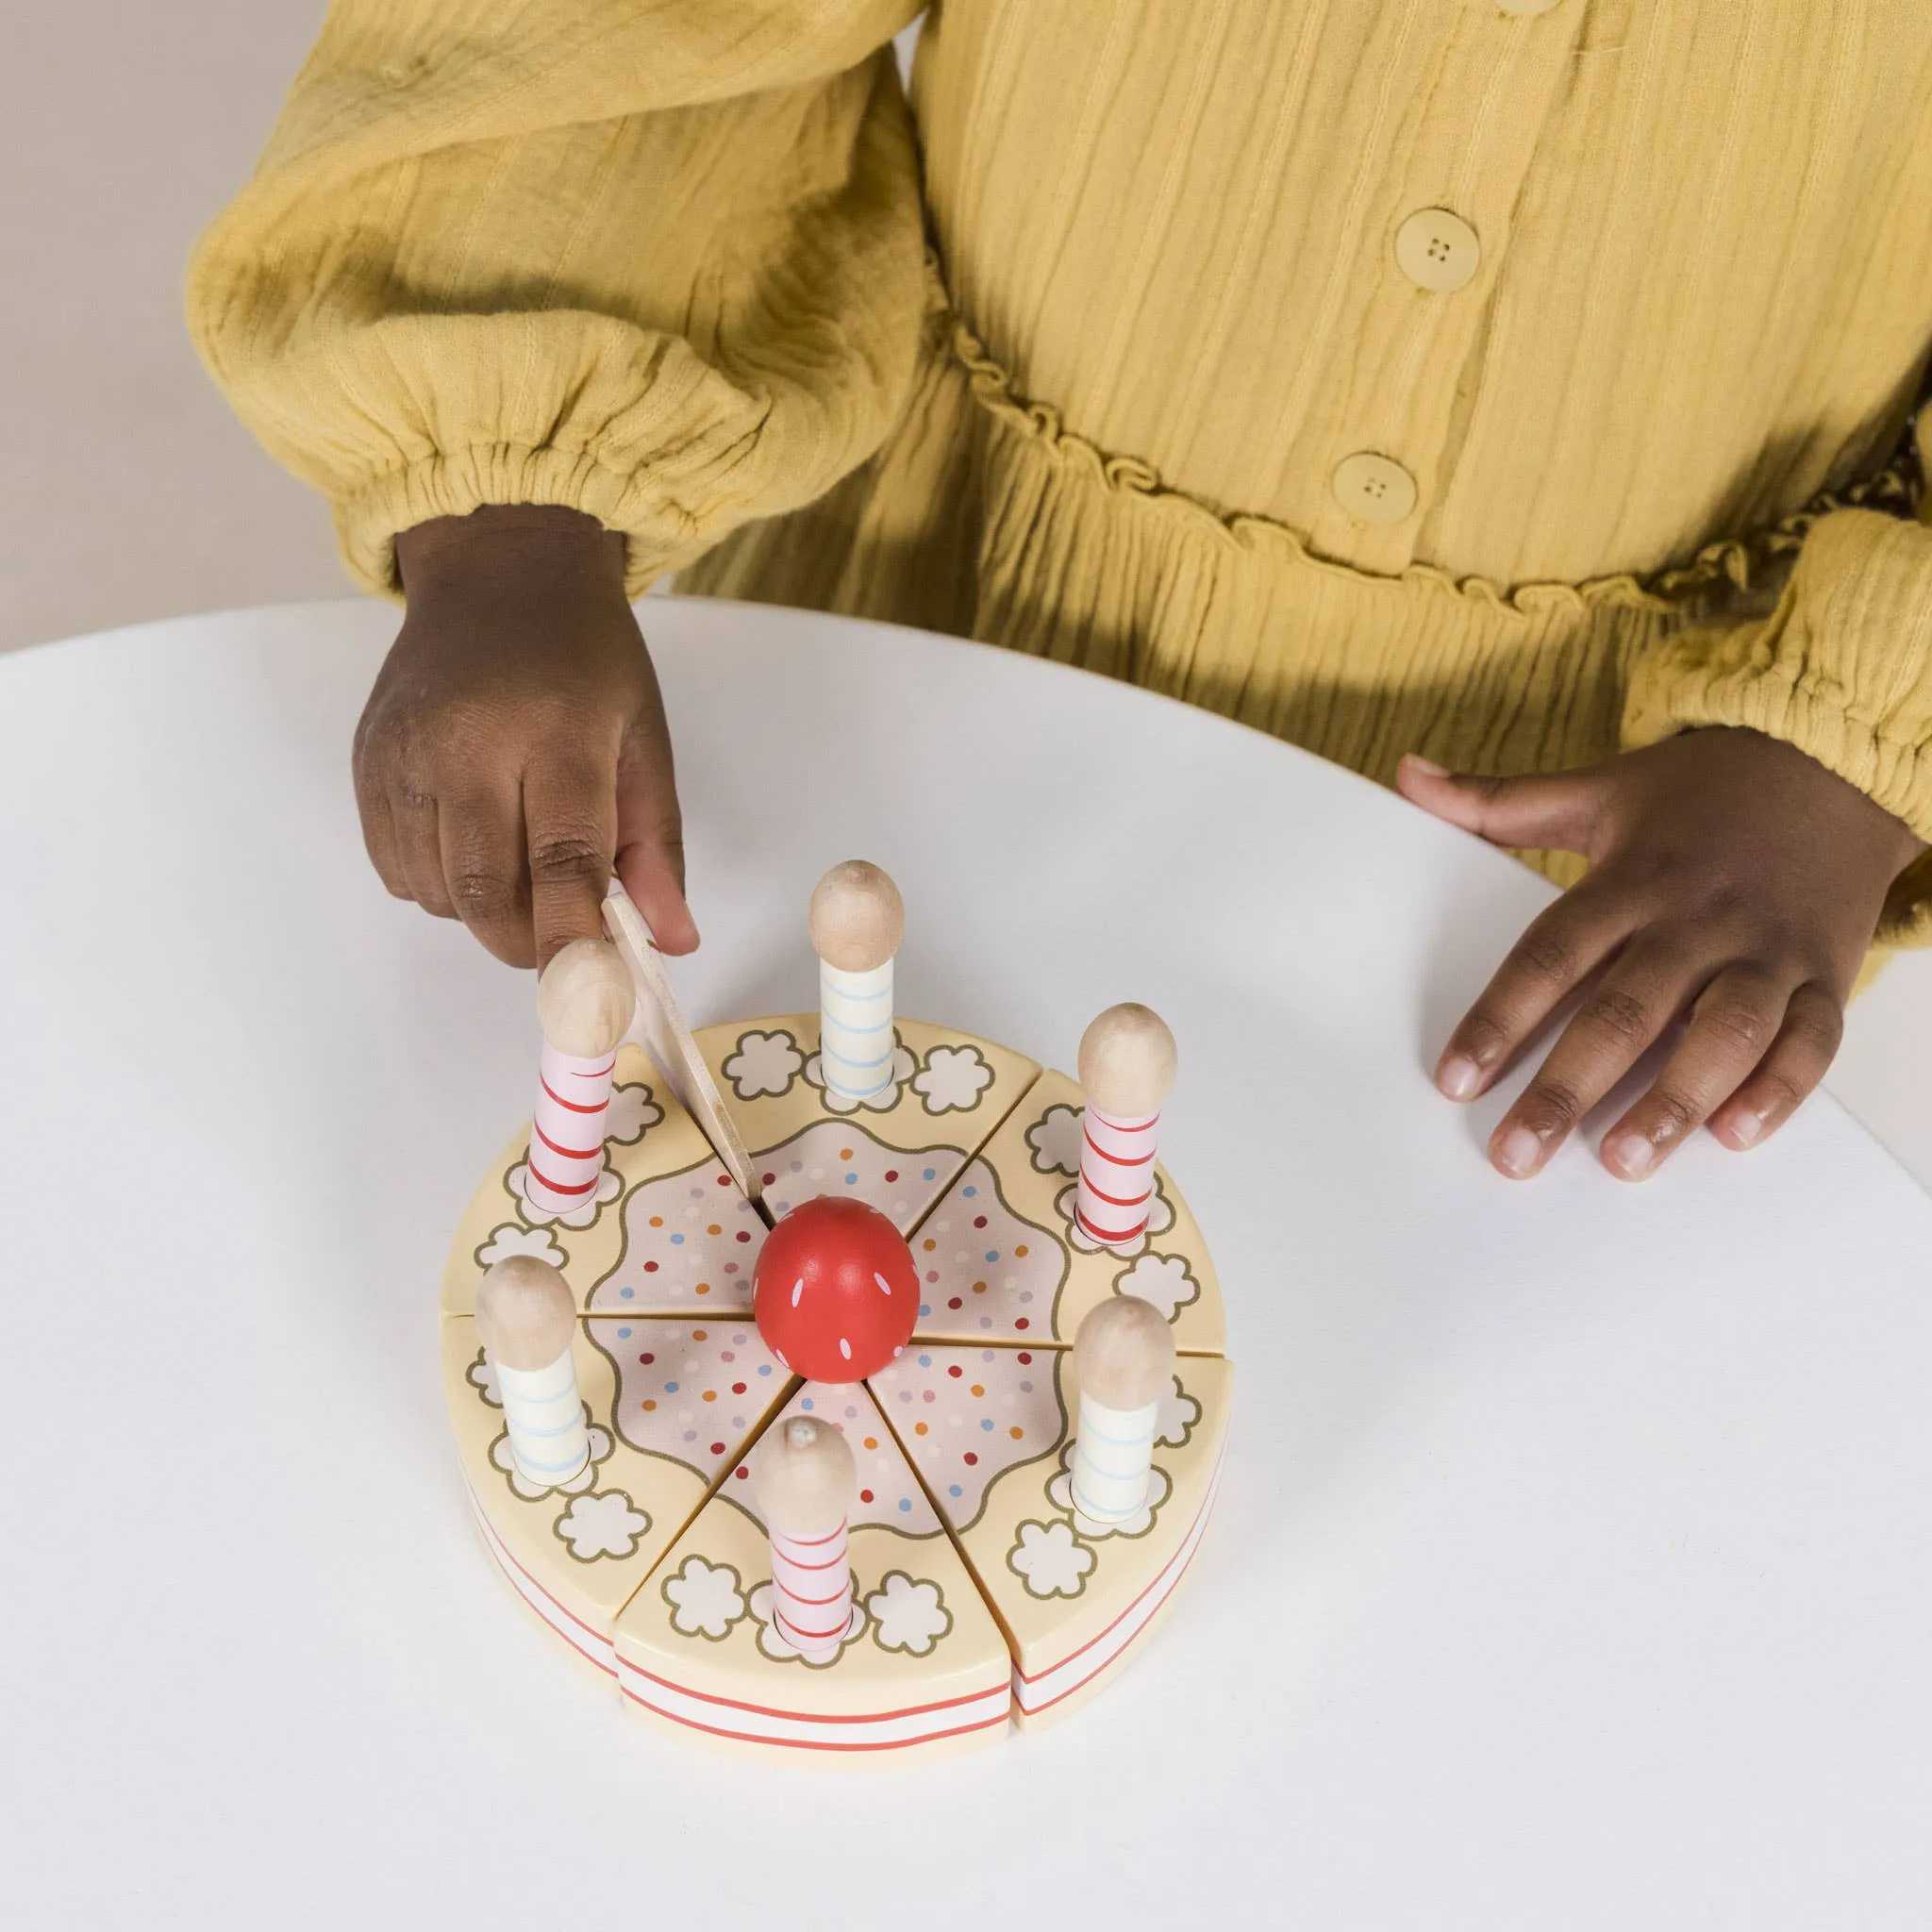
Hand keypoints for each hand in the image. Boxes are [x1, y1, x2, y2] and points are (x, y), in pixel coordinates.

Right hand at [353, 504, 697, 969]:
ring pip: (438, 893)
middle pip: (484, 891)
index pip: (562, 860)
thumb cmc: (583, 657)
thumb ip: (656, 846)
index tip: (592, 998)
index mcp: (556, 730)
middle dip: (525, 940)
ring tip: (518, 852)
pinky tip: (472, 835)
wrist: (497, 571)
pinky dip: (439, 883)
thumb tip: (671, 943)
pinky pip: (397, 869)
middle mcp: (467, 741)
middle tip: (559, 933)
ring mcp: (404, 752)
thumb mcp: (643, 738)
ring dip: (484, 909)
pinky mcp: (366, 763)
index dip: (573, 941)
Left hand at [1397, 728, 1923, 1180]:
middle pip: (1626, 1009)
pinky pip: (1809, 1040)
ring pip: (1723, 1032)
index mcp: (1633, 879)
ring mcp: (1766, 950)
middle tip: (1518, 1154)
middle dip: (1567, 1087)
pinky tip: (1733, 1137)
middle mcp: (1697, 919)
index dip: (1500, 1018)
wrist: (1831, 766)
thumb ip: (1499, 802)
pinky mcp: (1824, 977)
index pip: (1552, 954)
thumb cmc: (1701, 793)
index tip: (1456, 1079)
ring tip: (1621, 1162)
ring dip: (1673, 1101)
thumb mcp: (1598, 788)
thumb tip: (1406, 774)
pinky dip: (1778, 1090)